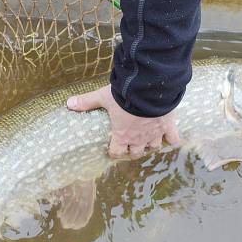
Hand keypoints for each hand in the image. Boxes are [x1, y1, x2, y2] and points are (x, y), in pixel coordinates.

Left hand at [66, 85, 180, 158]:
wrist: (149, 88)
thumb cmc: (125, 95)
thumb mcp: (104, 97)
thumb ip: (87, 102)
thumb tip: (68, 103)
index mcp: (122, 134)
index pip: (117, 152)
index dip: (114, 151)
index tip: (113, 148)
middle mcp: (139, 139)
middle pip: (136, 153)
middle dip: (133, 150)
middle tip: (131, 143)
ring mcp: (155, 134)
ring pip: (154, 147)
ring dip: (151, 144)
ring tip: (149, 139)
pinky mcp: (168, 126)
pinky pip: (173, 139)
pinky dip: (172, 139)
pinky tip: (170, 137)